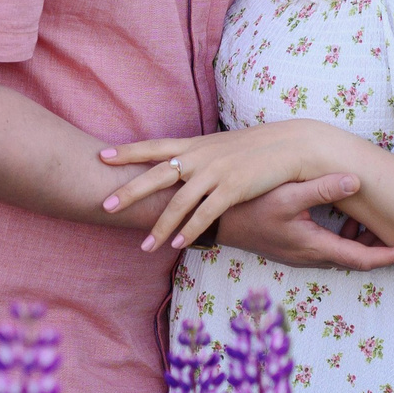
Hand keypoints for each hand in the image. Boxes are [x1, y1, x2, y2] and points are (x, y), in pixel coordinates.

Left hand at [101, 121, 344, 251]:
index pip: (154, 147)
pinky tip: (176, 245)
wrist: (291, 145)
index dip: (127, 151)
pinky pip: (205, 214)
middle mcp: (200, 156)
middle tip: (106, 205)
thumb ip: (199, 155)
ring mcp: (215, 172)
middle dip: (130, 191)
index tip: (102, 155)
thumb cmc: (257, 148)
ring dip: (159, 226)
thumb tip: (181, 166)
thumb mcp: (222, 146)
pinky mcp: (233, 188)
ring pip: (178, 202)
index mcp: (195, 145)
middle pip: (156, 175)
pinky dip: (189, 231)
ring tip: (143, 246)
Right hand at [215, 177, 393, 270]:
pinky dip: (344, 238)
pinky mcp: (293, 249)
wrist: (215, 222)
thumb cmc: (248, 207)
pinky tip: (344, 219)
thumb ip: (322, 189)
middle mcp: (311, 257)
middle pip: (356, 260)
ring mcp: (301, 255)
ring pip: (342, 255)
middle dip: (382, 250)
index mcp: (315, 247)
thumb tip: (356, 181)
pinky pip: (328, 250)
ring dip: (362, 242)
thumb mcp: (286, 194)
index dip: (392, 256)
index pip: (363, 259)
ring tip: (375, 221)